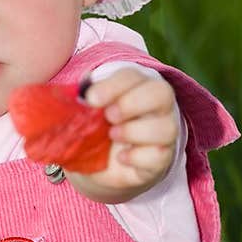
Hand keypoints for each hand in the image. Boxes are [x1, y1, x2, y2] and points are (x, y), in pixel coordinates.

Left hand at [71, 67, 179, 199]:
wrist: (101, 164)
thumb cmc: (96, 128)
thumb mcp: (86, 112)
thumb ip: (82, 100)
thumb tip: (75, 94)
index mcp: (137, 86)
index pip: (133, 77)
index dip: (112, 86)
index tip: (90, 99)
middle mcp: (157, 107)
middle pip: (162, 93)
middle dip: (131, 103)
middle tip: (108, 115)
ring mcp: (163, 133)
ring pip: (166, 128)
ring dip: (135, 131)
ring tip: (113, 135)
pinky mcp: (160, 160)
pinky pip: (159, 156)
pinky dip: (138, 157)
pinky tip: (121, 157)